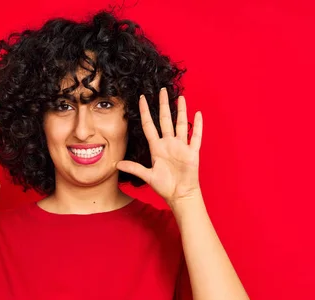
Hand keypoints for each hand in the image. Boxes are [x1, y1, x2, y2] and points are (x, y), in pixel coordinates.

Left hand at [116, 88, 202, 204]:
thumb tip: (116, 165)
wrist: (180, 195)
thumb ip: (134, 168)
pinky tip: (198, 114)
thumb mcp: (147, 175)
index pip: (149, 126)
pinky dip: (197, 126)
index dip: (145, 112)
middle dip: (163, 105)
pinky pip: (196, 136)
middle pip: (165, 120)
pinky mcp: (192, 152)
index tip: (141, 99)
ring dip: (181, 111)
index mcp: (157, 147)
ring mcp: (181, 147)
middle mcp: (169, 144)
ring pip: (181, 124)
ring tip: (180, 97)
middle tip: (162, 91)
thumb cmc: (165, 186)